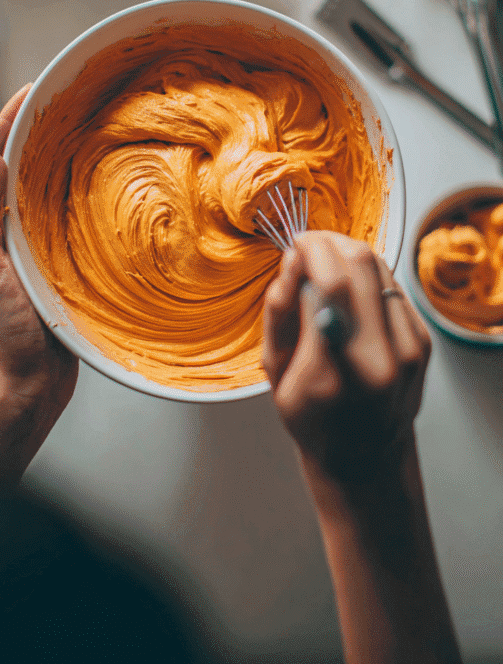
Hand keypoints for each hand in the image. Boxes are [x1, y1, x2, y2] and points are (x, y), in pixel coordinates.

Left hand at [0, 87, 77, 481]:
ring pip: (42, 195)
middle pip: (16, 172)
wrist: (24, 389)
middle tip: (62, 105)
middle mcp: (1, 236)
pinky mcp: (54, 271)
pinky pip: (64, 224)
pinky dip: (76, 200)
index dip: (7, 124)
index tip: (31, 92)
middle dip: (33, 135)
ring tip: (82, 135)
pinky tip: (99, 191)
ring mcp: (29, 253)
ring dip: (56, 163)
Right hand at [262, 231, 430, 484]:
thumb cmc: (314, 419)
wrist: (365, 457)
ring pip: (380, 267)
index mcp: (334, 371)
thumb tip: (291, 262)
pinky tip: (350, 284)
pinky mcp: (422, 342)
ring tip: (325, 258)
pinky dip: (368, 274)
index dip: (310, 250)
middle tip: (308, 243)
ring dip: (349, 251)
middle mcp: (379, 359)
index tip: (295, 245)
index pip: (329, 284)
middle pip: (360, 264)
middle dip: (329, 241)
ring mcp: (408, 350)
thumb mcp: (276, 373)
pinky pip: (393, 286)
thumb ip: (279, 314)